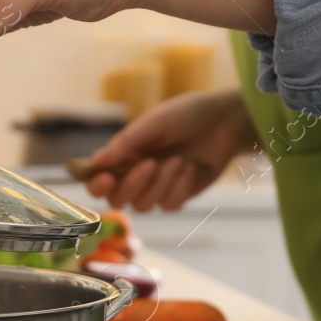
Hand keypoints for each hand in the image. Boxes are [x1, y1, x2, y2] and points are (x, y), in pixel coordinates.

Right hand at [85, 89, 255, 211]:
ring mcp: (157, 187)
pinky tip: (191, 166)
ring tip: (179, 159)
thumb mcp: (155, 122)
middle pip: (117, 200)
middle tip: (150, 164)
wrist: (224, 121)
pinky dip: (180, 186)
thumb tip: (97, 161)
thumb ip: (126, 142)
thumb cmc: (185, 115)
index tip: (106, 178)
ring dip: (161, 183)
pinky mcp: (179, 195)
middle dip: (132, 185)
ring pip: (144, 205)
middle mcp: (135, 174)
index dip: (96, 185)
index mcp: (123, 154)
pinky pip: (169, 205)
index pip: (97, 180)